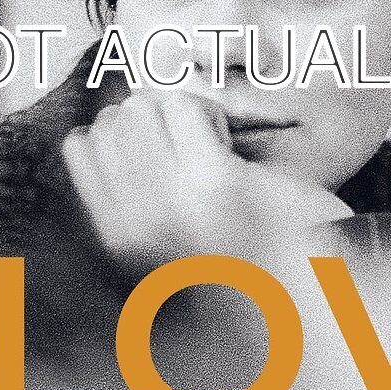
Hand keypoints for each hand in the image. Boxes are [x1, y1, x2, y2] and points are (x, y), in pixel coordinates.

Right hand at [61, 91, 352, 266]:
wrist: (310, 283)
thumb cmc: (245, 250)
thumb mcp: (166, 233)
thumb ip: (131, 191)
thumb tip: (99, 128)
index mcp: (115, 238)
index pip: (80, 145)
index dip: (123, 133)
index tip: (162, 154)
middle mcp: (131, 226)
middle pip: (110, 120)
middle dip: (151, 119)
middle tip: (193, 148)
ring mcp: (169, 203)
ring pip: (141, 107)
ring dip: (179, 114)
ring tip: (212, 147)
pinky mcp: (214, 180)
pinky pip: (184, 106)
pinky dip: (210, 113)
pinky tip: (232, 145)